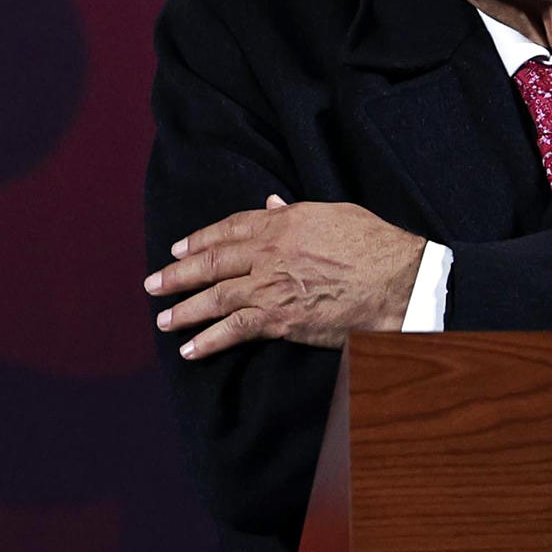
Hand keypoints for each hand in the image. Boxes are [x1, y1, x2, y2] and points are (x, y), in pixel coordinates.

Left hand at [145, 197, 426, 359]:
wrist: (398, 281)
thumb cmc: (374, 244)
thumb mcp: (333, 213)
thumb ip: (295, 210)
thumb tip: (272, 202)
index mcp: (282, 222)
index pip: (229, 229)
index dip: (200, 239)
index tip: (179, 248)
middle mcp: (269, 251)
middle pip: (212, 262)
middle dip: (178, 274)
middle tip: (153, 284)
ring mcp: (271, 286)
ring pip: (215, 297)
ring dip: (184, 309)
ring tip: (163, 318)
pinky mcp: (280, 319)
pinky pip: (234, 330)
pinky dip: (208, 340)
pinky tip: (190, 349)